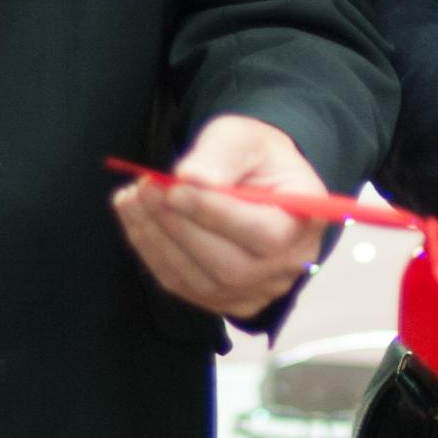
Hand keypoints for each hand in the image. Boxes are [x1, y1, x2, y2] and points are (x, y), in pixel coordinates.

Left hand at [114, 114, 330, 319]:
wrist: (256, 181)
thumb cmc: (254, 157)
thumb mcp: (244, 137)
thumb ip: (223, 154)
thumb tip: (190, 177)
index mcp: (305, 222)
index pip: (264, 234)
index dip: (216, 215)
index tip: (174, 188)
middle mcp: (289, 265)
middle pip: (231, 266)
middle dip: (179, 227)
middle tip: (145, 190)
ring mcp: (259, 290)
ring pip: (202, 280)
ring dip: (158, 240)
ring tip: (132, 199)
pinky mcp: (227, 301)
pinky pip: (184, 286)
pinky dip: (154, 254)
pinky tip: (137, 220)